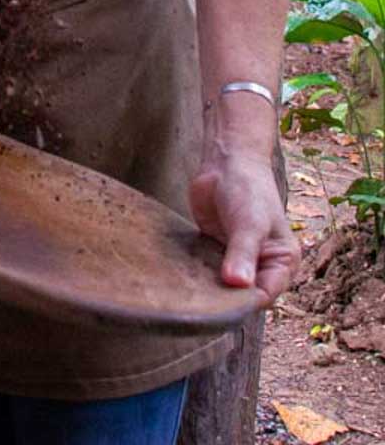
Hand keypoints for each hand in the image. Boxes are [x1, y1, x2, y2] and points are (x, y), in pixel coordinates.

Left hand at [189, 149, 300, 306]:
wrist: (226, 161)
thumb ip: (243, 253)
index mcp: (283, 262)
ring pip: (223, 287)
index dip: (243, 302)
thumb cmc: (248, 189)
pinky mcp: (216, 252)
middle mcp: (262, 266)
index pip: (264, 295)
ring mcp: (238, 260)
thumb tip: (237, 284)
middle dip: (224, 299)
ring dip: (208, 290)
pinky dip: (196, 277)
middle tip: (198, 302)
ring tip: (187, 295)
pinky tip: (181, 281)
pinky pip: (207, 273)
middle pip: (243, 295)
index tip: (218, 304)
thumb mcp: (249, 223)